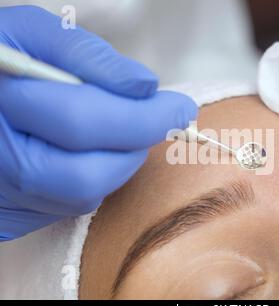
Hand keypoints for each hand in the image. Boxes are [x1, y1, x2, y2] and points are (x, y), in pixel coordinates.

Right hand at [0, 6, 197, 240]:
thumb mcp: (30, 35)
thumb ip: (85, 55)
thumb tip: (143, 87)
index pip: (84, 122)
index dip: (143, 118)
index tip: (180, 107)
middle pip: (87, 175)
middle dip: (134, 146)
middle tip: (151, 119)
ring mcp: (2, 196)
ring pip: (82, 197)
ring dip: (115, 163)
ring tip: (115, 130)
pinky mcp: (8, 216)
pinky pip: (67, 208)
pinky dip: (91, 178)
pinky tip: (84, 151)